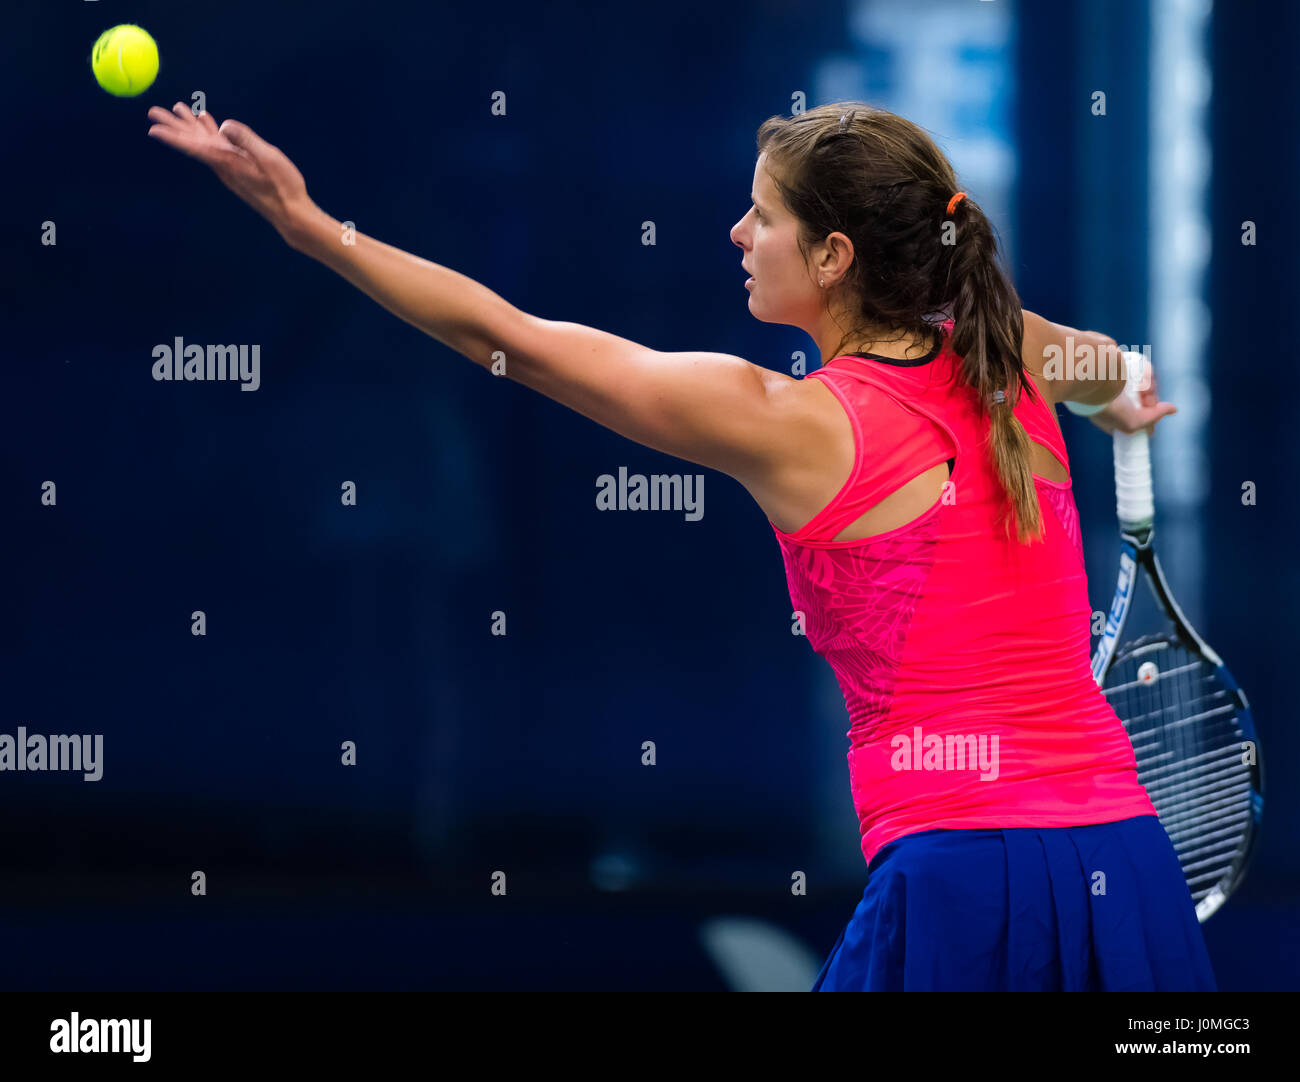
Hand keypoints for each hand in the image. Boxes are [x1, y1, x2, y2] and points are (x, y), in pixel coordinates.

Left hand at [146, 103, 315, 243]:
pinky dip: (209, 132)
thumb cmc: (284, 187)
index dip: (173, 137)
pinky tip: (209, 123)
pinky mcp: (239, 168)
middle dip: (173, 125)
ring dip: (190, 125)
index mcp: (228, 162)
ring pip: (204, 142)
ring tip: (177, 108)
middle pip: (193, 142)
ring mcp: (230, 167)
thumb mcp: (269, 159)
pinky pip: (218, 146)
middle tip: (153, 111)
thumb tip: (224, 125)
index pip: (194, 147)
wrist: (292, 213)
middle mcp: (224, 165)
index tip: (153, 130)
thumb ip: (246, 140)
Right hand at [1088, 357, 1177, 437]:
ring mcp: (1120, 382)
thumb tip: (1173, 409)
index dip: (1148, 415)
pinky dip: (1147, 372)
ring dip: (1149, 385)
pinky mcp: (1123, 367)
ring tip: (1144, 386)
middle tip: (1147, 398)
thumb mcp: (1134, 423)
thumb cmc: (1108, 409)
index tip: (1150, 415)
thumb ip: (1154, 417)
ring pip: (1145, 383)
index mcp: (1113, 415)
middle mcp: (1116, 399)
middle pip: (1145, 399)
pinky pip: (1143, 369)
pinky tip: (1144, 374)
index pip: (1138, 416)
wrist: (1094, 383)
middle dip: (1150, 399)